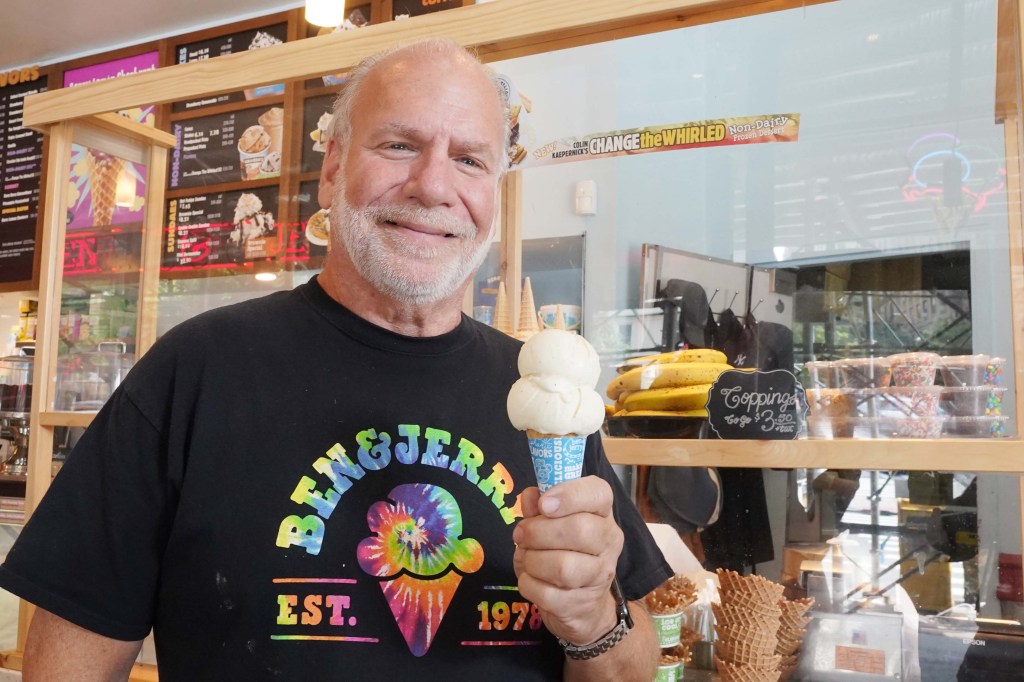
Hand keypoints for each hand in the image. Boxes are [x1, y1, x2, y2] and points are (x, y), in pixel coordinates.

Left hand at [512, 476, 623, 644]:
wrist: (582, 606)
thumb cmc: (564, 553)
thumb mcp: (549, 525)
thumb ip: (538, 508)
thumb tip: (530, 495)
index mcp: (602, 514)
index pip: (599, 493)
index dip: (570, 495)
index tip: (543, 504)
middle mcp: (608, 542)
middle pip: (579, 530)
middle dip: (538, 532)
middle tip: (520, 534)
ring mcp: (599, 576)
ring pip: (562, 566)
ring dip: (532, 560)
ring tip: (527, 559)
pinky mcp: (582, 604)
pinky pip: (547, 593)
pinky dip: (528, 584)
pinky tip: (531, 579)